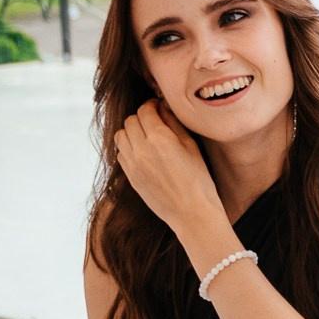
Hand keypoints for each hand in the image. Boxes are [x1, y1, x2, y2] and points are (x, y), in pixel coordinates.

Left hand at [114, 100, 226, 239]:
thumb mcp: (192, 147)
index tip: (159, 107)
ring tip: (146, 136)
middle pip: (130, 120)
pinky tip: (143, 152)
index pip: (145, 110)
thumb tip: (163, 108)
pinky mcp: (130, 176)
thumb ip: (174, 124)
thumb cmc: (198, 180)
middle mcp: (141, 149)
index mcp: (159, 139)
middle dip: (142, 117)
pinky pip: (120, 153)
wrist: (191, 213)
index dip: (152, 105)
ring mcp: (132, 164)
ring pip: (120, 135)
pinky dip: (128, 147)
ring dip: (131, 131)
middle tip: (155, 121)